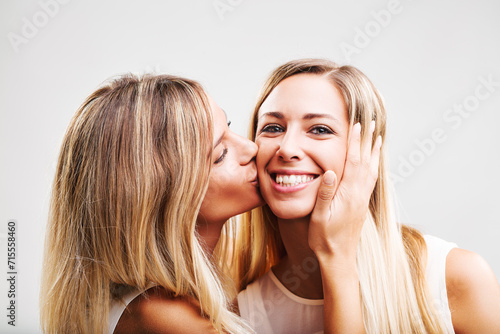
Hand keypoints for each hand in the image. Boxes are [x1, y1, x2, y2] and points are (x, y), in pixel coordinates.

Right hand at [309, 121, 381, 259]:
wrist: (338, 258)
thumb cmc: (324, 238)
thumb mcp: (319, 217)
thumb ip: (324, 194)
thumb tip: (329, 171)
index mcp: (348, 195)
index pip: (353, 162)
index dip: (355, 142)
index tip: (356, 125)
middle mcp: (359, 195)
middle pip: (366, 162)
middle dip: (368, 141)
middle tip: (371, 123)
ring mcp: (362, 200)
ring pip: (371, 171)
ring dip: (373, 152)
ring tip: (377, 138)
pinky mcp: (361, 205)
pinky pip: (370, 180)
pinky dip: (373, 166)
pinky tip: (373, 163)